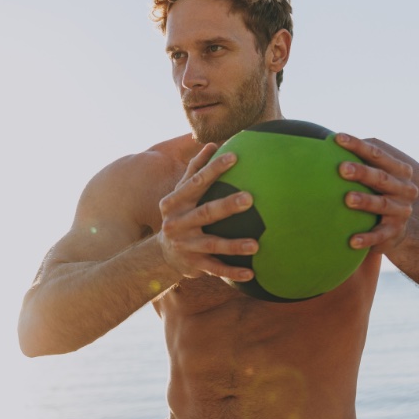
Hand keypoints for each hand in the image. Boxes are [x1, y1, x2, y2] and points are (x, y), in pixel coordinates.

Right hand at [157, 144, 259, 280]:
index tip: (235, 157)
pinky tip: (251, 273)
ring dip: (234, 245)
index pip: (195, 182)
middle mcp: (176, 223)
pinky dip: (232, 272)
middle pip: (205, 212)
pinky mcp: (193, 265)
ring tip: (256, 245)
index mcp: (174, 202)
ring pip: (212, 244)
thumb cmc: (180, 214)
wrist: (163, 254)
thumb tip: (211, 144)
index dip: (214, 169)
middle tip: (250, 198)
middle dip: (227, 205)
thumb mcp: (181, 193)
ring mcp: (185, 245)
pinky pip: (215, 269)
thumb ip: (194, 170)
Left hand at [334, 134, 418, 251]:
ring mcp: (401, 212)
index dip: (358, 145)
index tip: (337, 138)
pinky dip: (366, 238)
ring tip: (347, 199)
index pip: (377, 154)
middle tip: (341, 168)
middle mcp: (404, 189)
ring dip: (365, 201)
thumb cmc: (377, 194)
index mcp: (399, 171)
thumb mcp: (375, 176)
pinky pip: (380, 236)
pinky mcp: (394, 233)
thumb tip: (328, 139)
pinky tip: (352, 241)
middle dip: (362, 172)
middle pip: (381, 178)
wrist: (397, 229)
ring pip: (382, 204)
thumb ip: (360, 160)